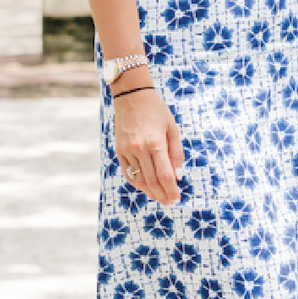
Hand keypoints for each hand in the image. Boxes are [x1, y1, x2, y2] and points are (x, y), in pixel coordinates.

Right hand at [113, 84, 183, 205]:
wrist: (132, 95)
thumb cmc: (156, 110)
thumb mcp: (172, 128)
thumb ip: (176, 154)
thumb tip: (178, 176)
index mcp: (156, 143)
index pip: (165, 176)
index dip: (172, 191)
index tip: (177, 199)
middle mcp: (140, 149)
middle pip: (152, 182)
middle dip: (162, 195)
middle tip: (170, 203)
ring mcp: (127, 151)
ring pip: (139, 180)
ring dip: (150, 192)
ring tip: (160, 198)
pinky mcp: (119, 150)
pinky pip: (128, 173)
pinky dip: (137, 184)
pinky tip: (146, 188)